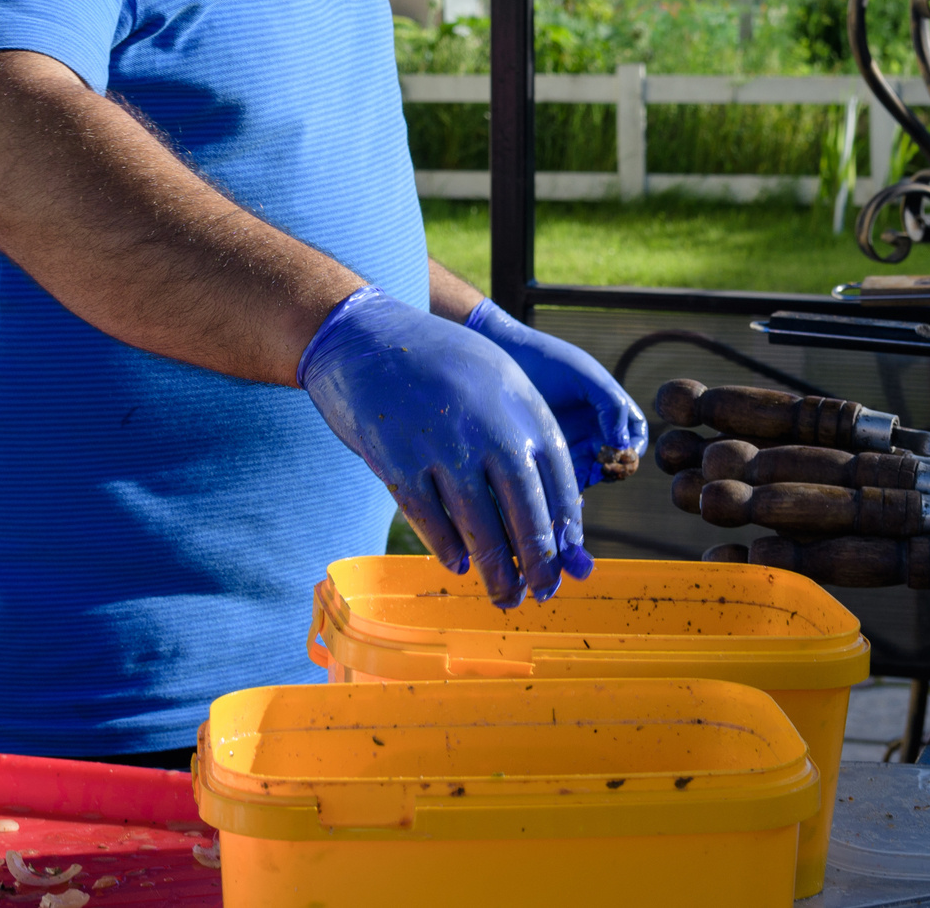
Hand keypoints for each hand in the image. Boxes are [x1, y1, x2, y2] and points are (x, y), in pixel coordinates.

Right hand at [300, 288, 586, 606]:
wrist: (363, 333)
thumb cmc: (435, 360)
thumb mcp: (495, 378)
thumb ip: (523, 430)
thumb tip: (549, 499)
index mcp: (521, 404)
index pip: (558, 478)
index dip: (564, 524)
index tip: (567, 554)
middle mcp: (489, 427)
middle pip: (526, 511)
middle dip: (540, 561)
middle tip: (544, 592)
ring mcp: (442, 446)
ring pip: (480, 527)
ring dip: (497, 570)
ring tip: (506, 596)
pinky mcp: (398, 461)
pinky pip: (429, 520)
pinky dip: (446, 547)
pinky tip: (457, 564)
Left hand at [467, 301, 647, 488]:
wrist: (505, 359)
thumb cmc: (550, 362)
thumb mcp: (587, 378)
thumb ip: (612, 406)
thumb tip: (622, 444)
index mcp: (609, 408)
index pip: (635, 435)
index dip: (634, 448)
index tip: (622, 454)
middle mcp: (593, 426)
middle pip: (616, 459)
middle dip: (612, 468)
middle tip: (598, 469)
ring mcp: (571, 440)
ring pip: (591, 471)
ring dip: (589, 478)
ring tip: (576, 478)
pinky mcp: (548, 452)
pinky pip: (566, 475)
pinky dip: (568, 484)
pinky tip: (560, 483)